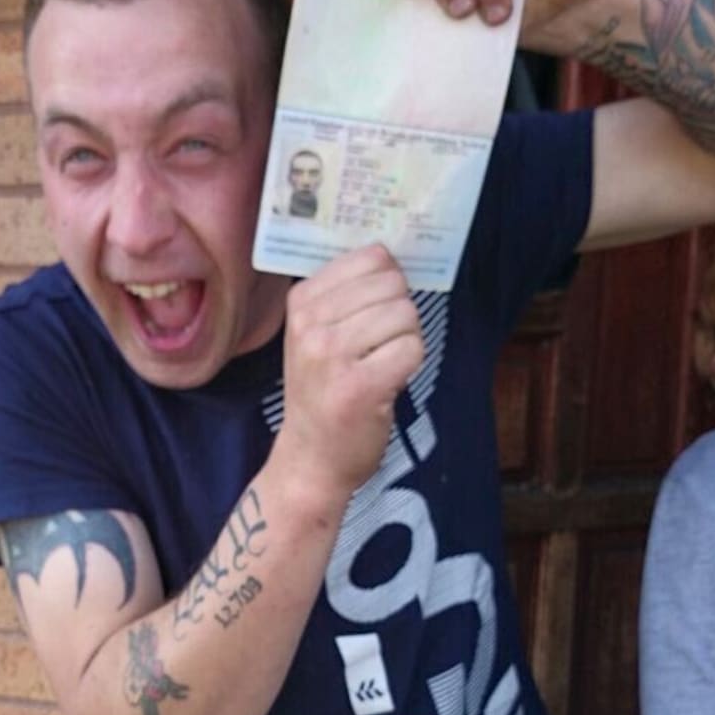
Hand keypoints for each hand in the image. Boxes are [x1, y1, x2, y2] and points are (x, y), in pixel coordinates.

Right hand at [277, 243, 423, 499]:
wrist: (311, 457)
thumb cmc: (322, 392)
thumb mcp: (316, 334)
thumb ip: (347, 293)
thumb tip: (394, 256)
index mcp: (302, 301)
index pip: (372, 257)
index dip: (388, 283)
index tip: (374, 314)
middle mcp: (311, 323)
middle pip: (393, 283)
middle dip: (400, 314)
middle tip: (379, 346)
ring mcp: (332, 354)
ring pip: (406, 314)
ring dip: (406, 340)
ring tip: (381, 365)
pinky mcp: (360, 385)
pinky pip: (413, 348)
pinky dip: (410, 365)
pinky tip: (387, 382)